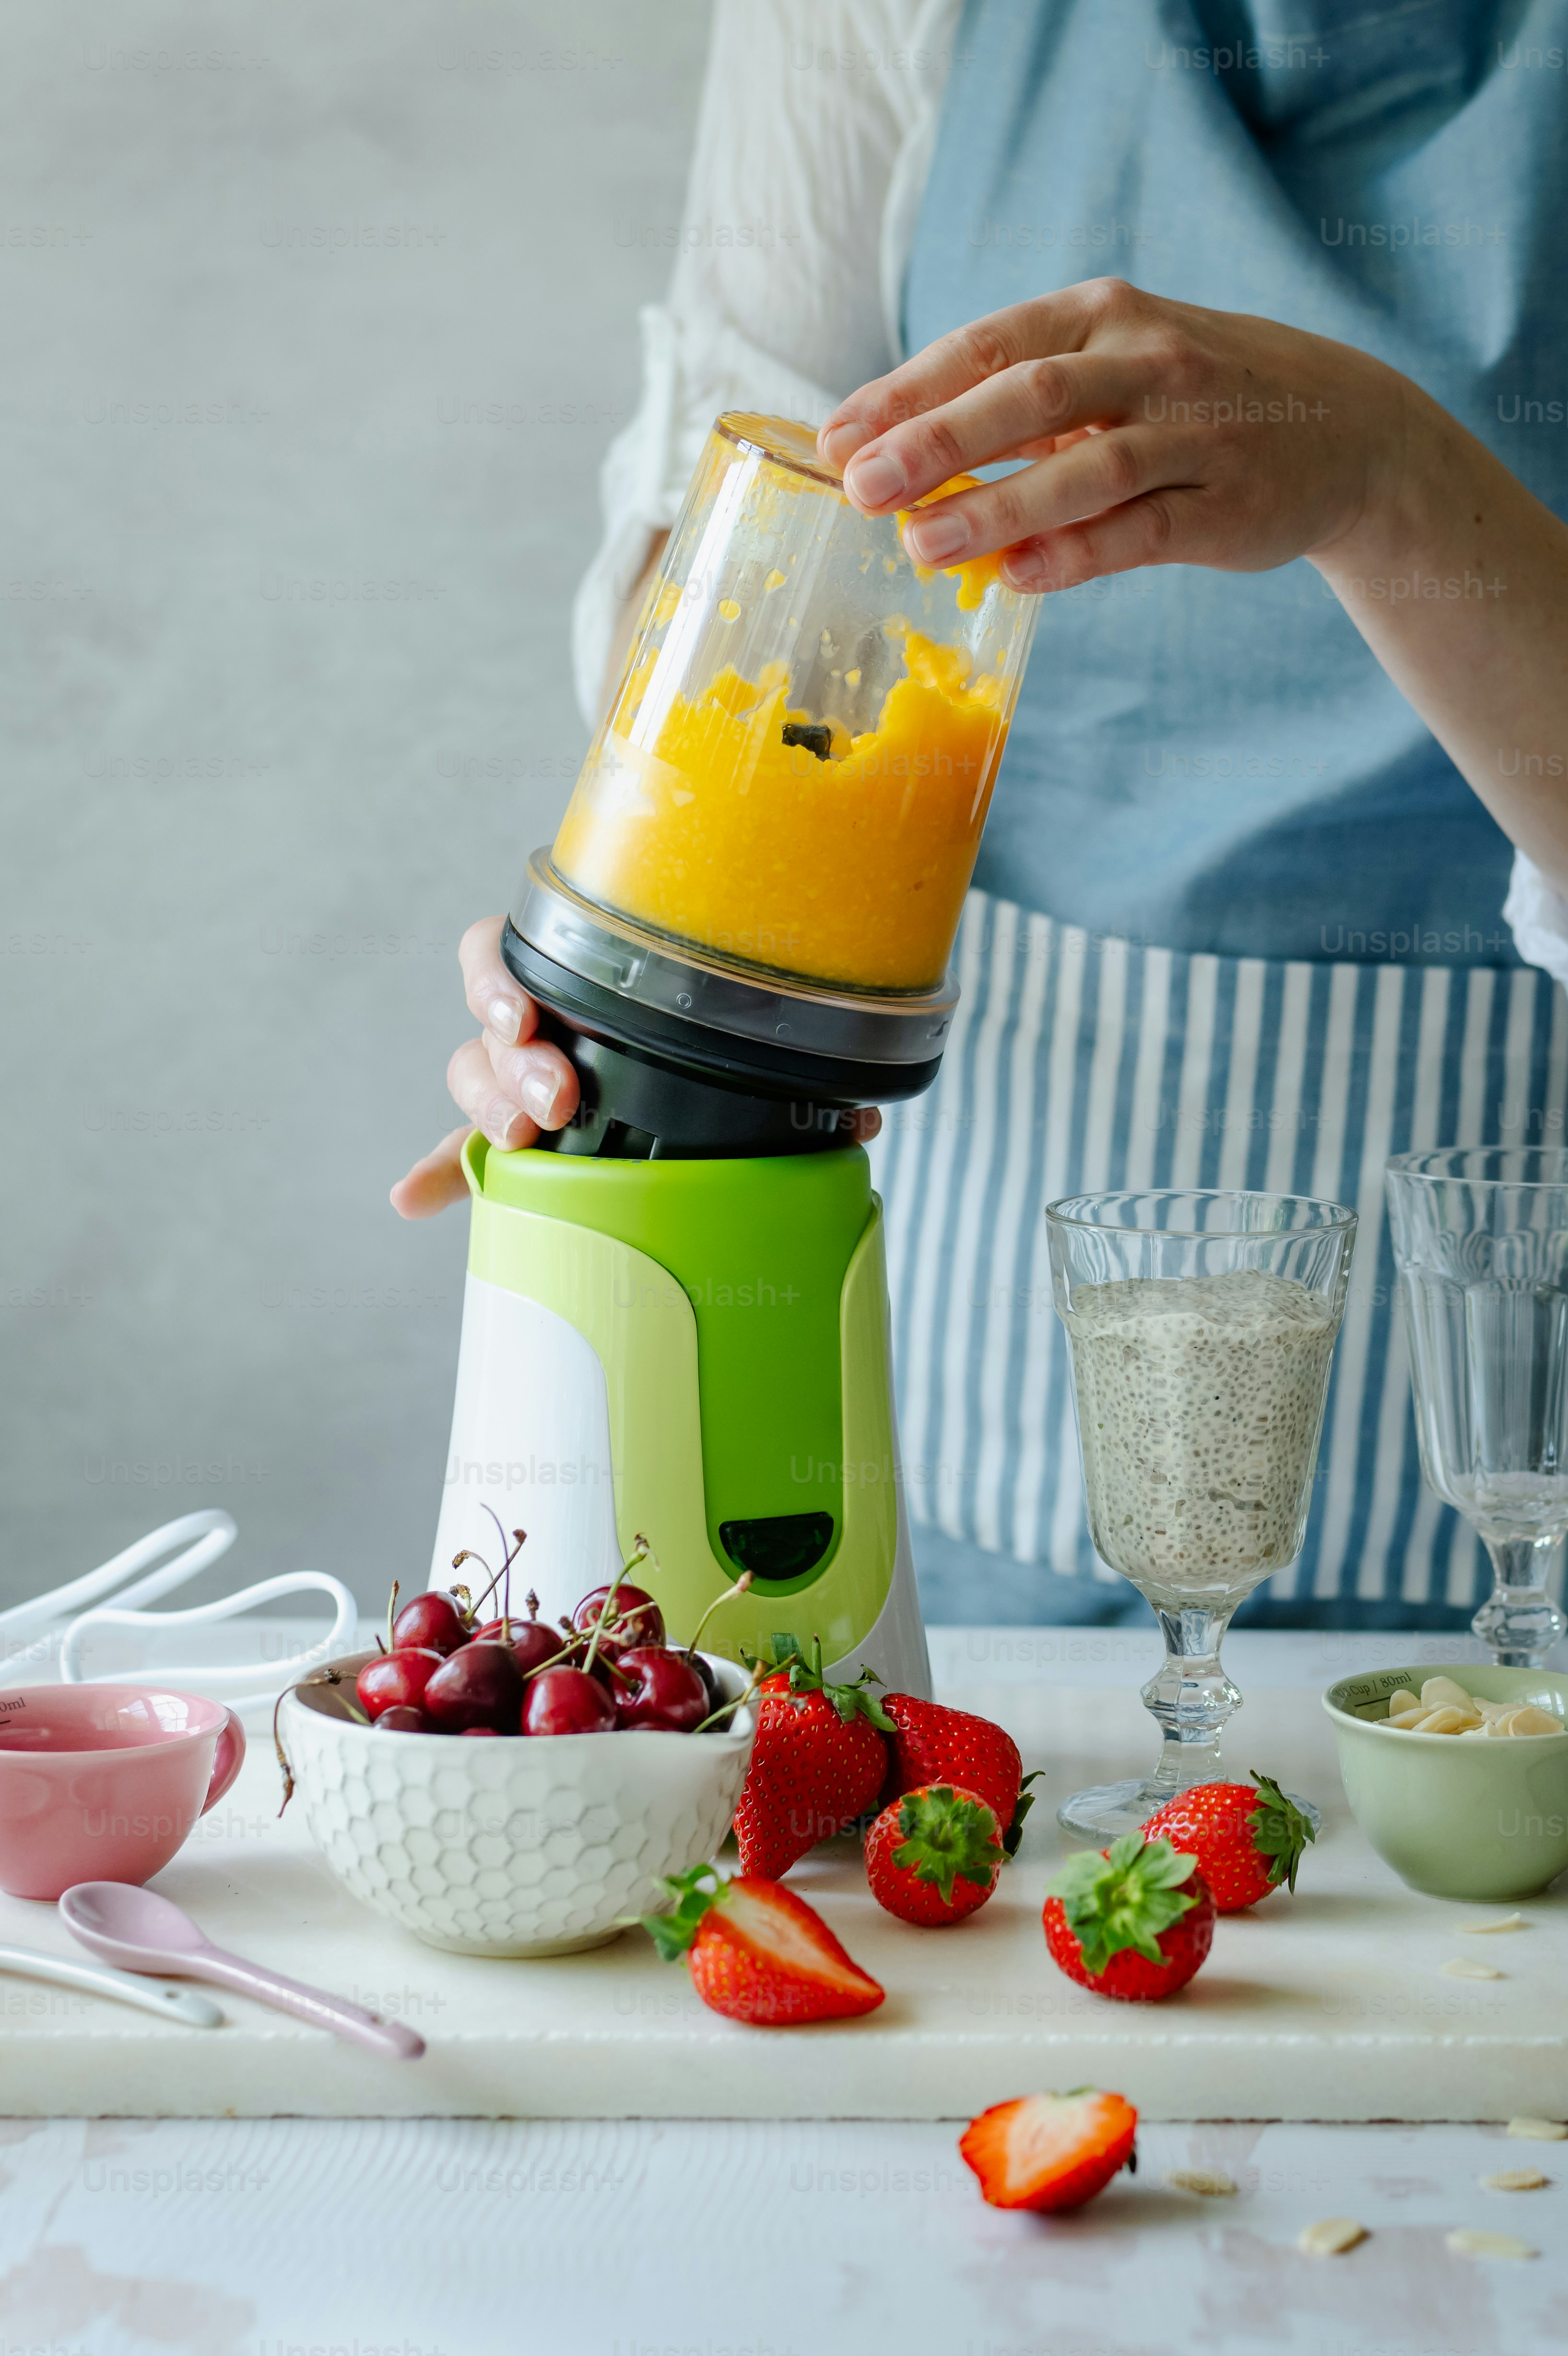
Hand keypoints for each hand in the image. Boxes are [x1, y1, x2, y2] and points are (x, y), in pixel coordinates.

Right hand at [391, 918, 886, 1216]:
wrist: (718, 1072)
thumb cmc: (720, 1043)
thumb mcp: (746, 1043)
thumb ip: (789, 1071)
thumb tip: (857, 1122)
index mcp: (584, 981)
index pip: (505, 954)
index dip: (499, 981)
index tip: (525, 1018)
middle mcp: (542, 1024)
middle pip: (488, 1027)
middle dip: (510, 1061)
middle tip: (555, 1100)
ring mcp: (524, 1083)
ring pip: (475, 1078)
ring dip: (487, 1108)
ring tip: (519, 1143)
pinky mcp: (521, 1141)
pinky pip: (467, 1153)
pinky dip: (441, 1172)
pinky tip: (414, 1196)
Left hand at [818, 276, 1414, 590]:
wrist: (1346, 426)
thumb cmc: (1191, 401)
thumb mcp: (1109, 368)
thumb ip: (1017, 407)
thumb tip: (897, 456)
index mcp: (1102, 316)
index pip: (986, 346)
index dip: (905, 393)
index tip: (836, 440)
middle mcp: (1149, 362)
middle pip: (1028, 394)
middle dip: (937, 440)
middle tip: (862, 488)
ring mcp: (1194, 433)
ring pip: (1086, 466)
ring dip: (998, 507)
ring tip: (921, 543)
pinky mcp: (1226, 504)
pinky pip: (1143, 531)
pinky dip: (1076, 554)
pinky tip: (1015, 579)